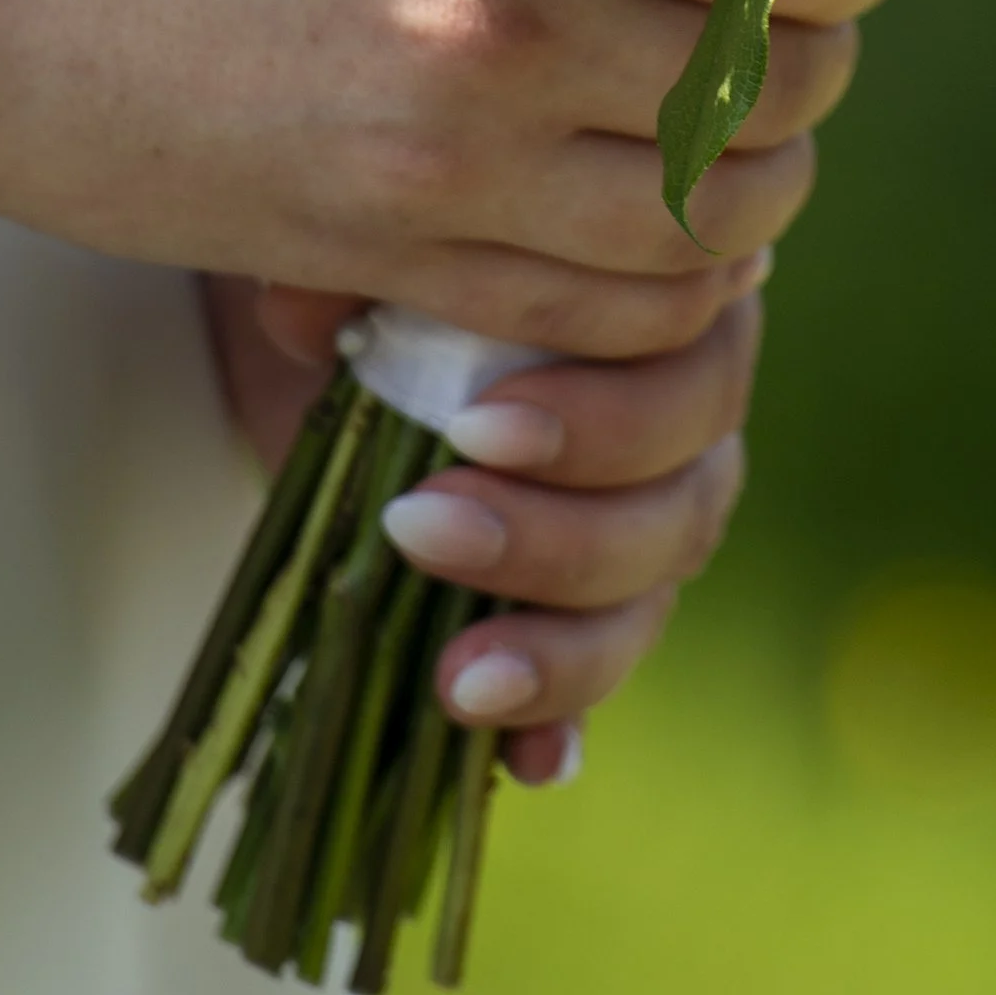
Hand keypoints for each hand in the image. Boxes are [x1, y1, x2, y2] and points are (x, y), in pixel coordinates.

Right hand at [0, 0, 898, 358]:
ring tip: (728, 139)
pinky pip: (587, 316)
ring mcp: (448, 173)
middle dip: (816, 70)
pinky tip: (643, 235)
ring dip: (751, 191)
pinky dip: (656, 290)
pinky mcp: (376, 261)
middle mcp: (515, 39)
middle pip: (778, 98)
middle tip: (793, 33)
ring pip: (708, 232)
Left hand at [206, 273, 766, 782]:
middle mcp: (690, 407)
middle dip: (559, 533)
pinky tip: (524, 758)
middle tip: (424, 527)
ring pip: (654, 594)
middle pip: (686, 498)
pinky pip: (602, 670)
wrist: (352, 299)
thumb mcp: (373, 235)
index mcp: (671, 298)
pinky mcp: (589, 597)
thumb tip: (305, 312)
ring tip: (454, 675)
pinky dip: (565, 716)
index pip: (689, 365)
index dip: (599, 415)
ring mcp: (654, 508)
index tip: (473, 429)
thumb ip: (362, 257)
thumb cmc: (397, 245)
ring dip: (563, 643)